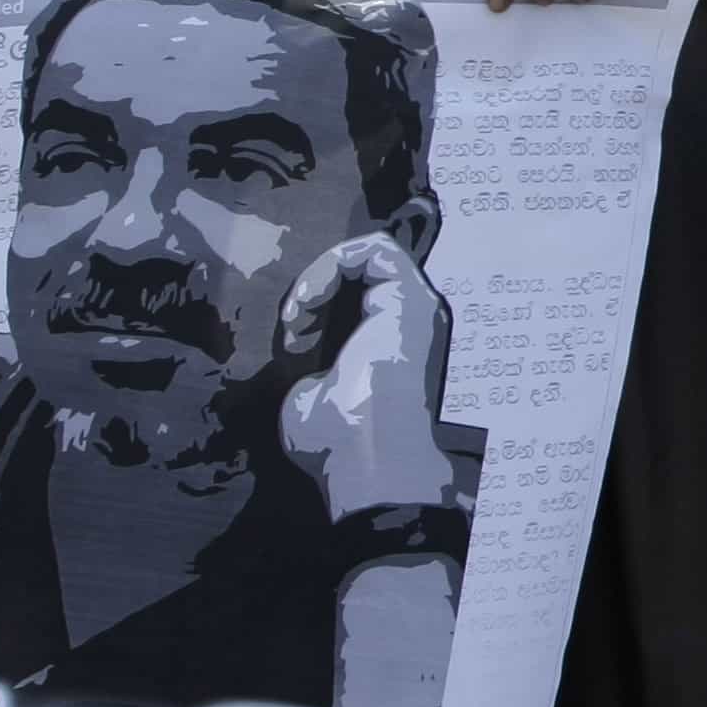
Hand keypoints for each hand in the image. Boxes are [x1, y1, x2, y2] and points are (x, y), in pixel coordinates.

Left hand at [277, 232, 459, 519]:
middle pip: (363, 276)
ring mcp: (416, 307)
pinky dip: (332, 265)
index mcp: (389, 349)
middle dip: (319, 286)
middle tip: (293, 322)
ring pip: (370, 256)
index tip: (291, 340)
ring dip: (322, 275)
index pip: (357, 300)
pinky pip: (375, 249)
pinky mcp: (411, 294)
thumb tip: (302, 370)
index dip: (318, 305)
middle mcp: (409, 324)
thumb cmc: (337, 442)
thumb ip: (313, 372)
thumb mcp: (310, 396)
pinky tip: (309, 300)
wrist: (365, 456)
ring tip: (299, 312)